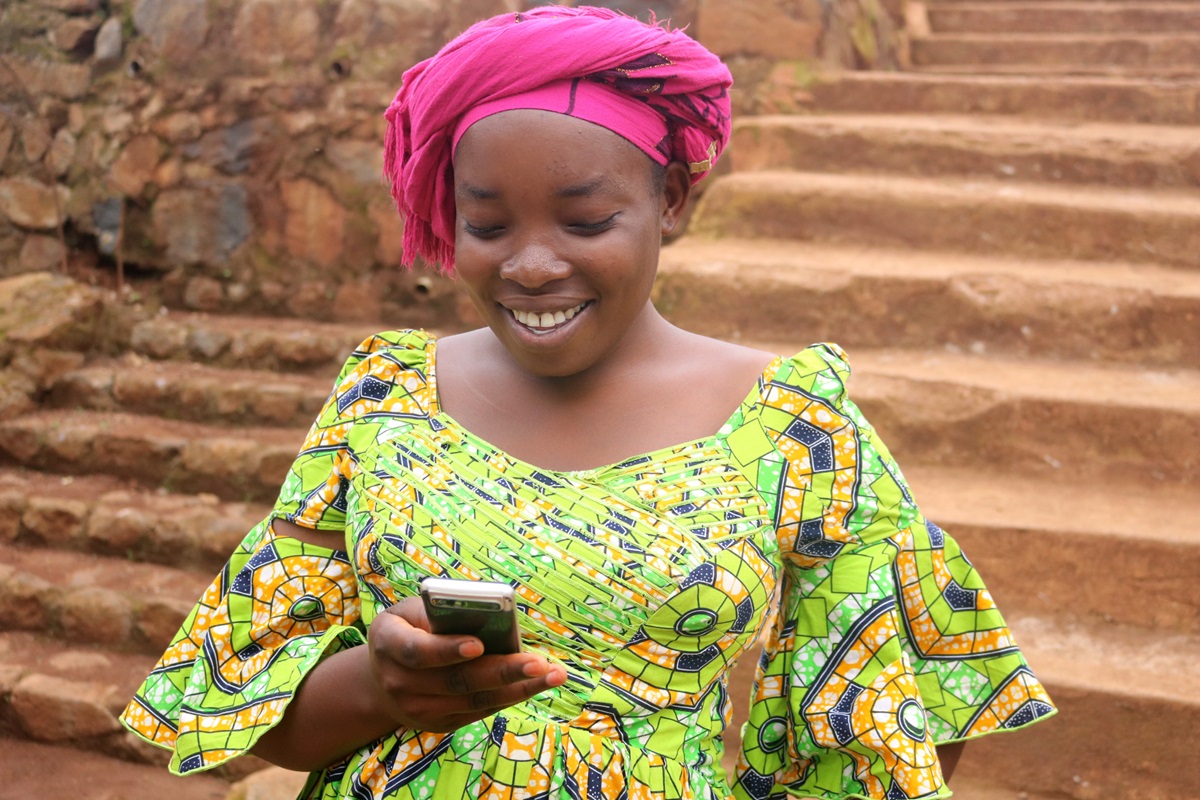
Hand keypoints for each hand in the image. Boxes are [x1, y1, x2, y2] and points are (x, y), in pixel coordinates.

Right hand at [366, 596, 566, 732]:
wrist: (382, 678)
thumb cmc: (408, 629)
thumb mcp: (412, 610)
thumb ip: (441, 611)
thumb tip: (489, 612)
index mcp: (388, 643)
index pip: (418, 651)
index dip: (448, 650)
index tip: (479, 644)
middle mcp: (398, 682)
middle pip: (456, 681)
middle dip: (502, 671)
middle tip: (539, 663)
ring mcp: (418, 709)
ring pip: (474, 700)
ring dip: (518, 689)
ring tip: (553, 675)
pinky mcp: (439, 724)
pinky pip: (479, 711)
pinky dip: (510, 697)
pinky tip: (537, 684)